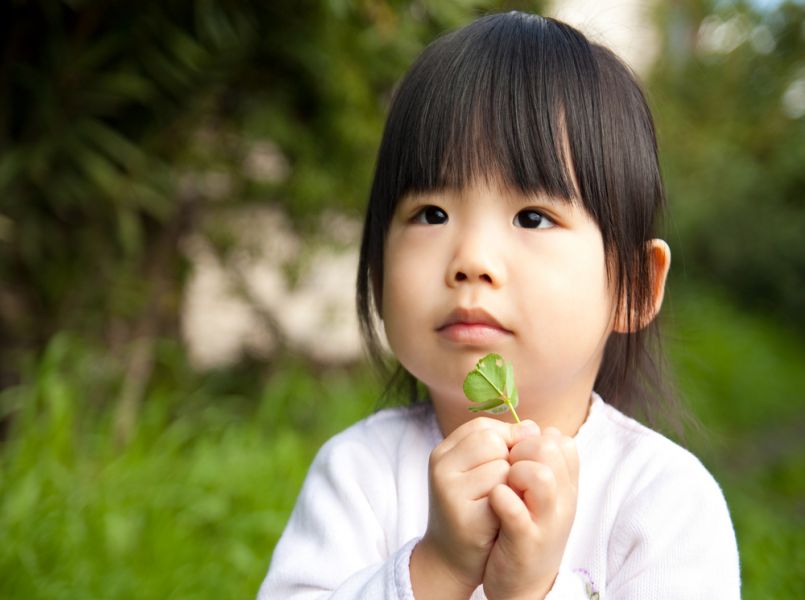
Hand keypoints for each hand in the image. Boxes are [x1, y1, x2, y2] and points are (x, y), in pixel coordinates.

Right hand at [410, 417, 538, 598]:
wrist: (451, 559)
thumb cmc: (473, 510)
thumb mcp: (478, 470)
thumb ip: (501, 445)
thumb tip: (533, 426)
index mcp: (443, 451)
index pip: (484, 426)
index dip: (506, 440)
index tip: (510, 462)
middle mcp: (441, 466)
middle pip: (493, 442)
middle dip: (508, 461)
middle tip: (503, 487)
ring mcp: (449, 491)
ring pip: (502, 468)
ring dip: (512, 485)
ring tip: (499, 504)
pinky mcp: (464, 516)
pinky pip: (504, 497)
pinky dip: (509, 507)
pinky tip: (499, 519)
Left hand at [482, 427, 578, 599]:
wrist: (520, 585)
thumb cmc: (525, 532)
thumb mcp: (539, 496)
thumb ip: (539, 462)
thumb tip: (532, 426)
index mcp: (567, 488)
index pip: (562, 443)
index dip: (534, 441)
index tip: (518, 455)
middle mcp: (563, 502)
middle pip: (550, 450)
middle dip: (521, 450)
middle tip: (506, 468)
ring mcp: (546, 522)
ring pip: (541, 476)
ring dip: (514, 472)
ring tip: (500, 484)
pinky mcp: (526, 543)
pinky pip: (517, 512)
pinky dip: (503, 499)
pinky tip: (493, 498)